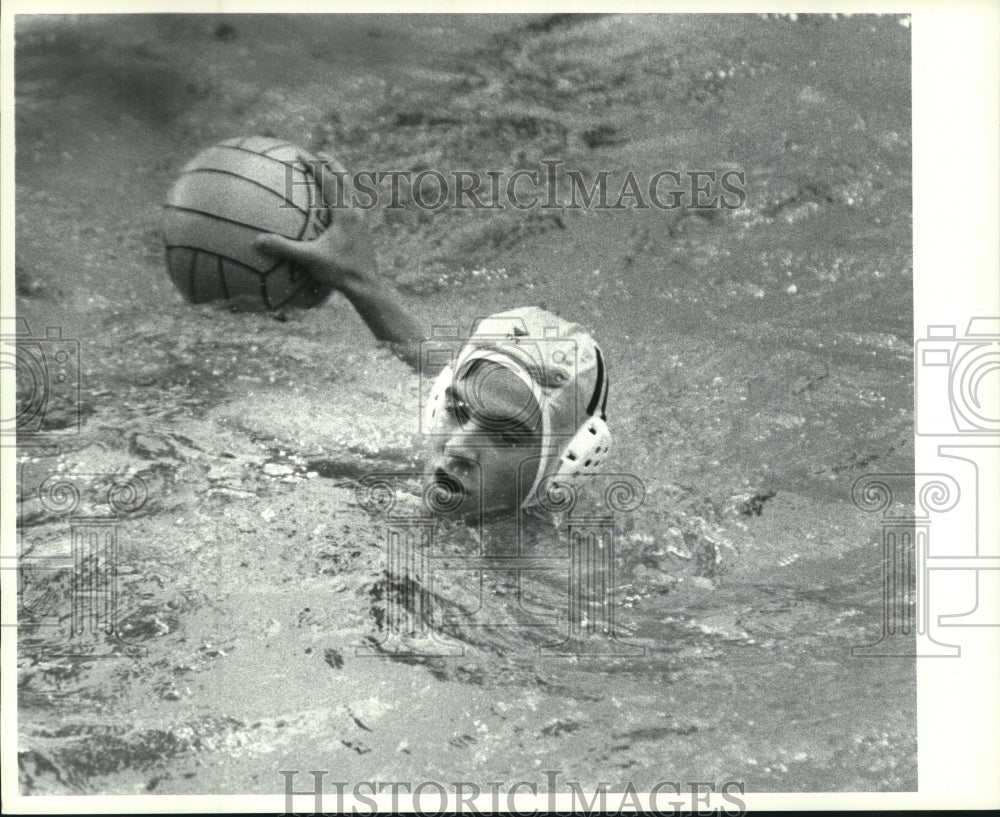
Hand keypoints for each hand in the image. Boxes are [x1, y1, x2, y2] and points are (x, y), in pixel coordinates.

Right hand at [253, 153, 376, 294]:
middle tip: (319, 154)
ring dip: (340, 178)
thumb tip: (257, 241)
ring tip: (328, 173)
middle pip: (346, 179)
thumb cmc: (340, 272)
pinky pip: (352, 204)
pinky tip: (332, 205)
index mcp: (345, 213)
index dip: (315, 166)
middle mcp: (356, 212)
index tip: (301, 154)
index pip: (330, 181)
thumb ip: (284, 248)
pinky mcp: (363, 230)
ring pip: (351, 191)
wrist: (367, 287)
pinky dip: (342, 196)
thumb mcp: (310, 260)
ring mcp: (362, 220)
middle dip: (332, 164)